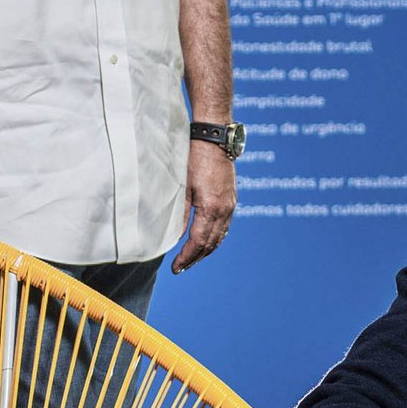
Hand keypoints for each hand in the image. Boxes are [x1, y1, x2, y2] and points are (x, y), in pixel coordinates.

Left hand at [173, 141, 236, 271]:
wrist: (215, 139)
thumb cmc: (195, 159)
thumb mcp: (183, 186)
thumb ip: (180, 213)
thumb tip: (175, 235)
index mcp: (211, 208)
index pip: (198, 242)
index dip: (186, 257)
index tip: (176, 267)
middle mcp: (225, 210)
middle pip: (211, 244)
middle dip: (195, 258)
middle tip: (181, 268)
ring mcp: (230, 206)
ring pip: (220, 237)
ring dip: (206, 251)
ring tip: (192, 259)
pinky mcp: (231, 200)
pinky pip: (225, 227)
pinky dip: (214, 238)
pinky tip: (206, 242)